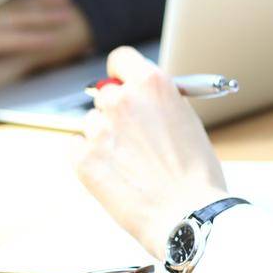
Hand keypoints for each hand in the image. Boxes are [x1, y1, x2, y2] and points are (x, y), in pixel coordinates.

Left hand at [76, 47, 229, 257]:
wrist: (190, 214)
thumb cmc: (197, 172)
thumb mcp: (186, 118)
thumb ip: (158, 102)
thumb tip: (140, 99)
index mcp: (152, 83)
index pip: (121, 58)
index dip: (122, 73)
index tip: (124, 84)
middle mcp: (122, 100)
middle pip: (104, 93)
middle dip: (116, 110)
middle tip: (133, 136)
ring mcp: (100, 129)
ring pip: (91, 123)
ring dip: (104, 136)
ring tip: (131, 163)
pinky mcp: (83, 159)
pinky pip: (75, 147)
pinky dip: (89, 158)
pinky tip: (114, 173)